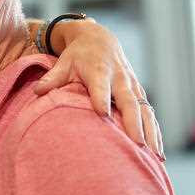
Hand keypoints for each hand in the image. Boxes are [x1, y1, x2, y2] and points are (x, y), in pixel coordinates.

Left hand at [34, 18, 163, 159]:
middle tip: (136, 144)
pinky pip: (149, 113)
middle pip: (129, 101)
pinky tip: (157, 152)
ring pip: (144, 110)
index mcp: (99, 70)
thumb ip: (52, 78)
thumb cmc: (78, 55)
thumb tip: (37, 91)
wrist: (99, 39)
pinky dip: (154, 131)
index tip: (103, 114)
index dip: (102, 98)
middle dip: (134, 123)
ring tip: (154, 155)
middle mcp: (119, 79)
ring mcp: (132, 86)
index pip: (101, 86)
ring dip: (150, 131)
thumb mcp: (63, 63)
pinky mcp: (138, 93)